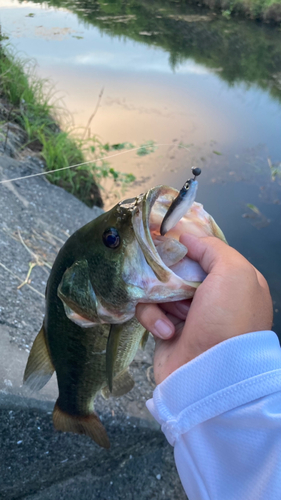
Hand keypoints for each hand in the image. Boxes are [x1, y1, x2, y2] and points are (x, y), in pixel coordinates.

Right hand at [136, 234, 272, 384]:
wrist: (210, 375)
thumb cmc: (227, 319)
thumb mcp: (233, 272)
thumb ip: (212, 248)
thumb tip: (188, 236)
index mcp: (234, 282)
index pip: (207, 254)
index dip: (189, 246)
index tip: (170, 239)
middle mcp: (213, 297)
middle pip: (180, 269)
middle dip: (170, 272)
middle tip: (165, 275)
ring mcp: (190, 315)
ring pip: (161, 288)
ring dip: (162, 298)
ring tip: (174, 314)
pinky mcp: (167, 330)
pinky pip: (150, 311)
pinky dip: (154, 318)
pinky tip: (167, 331)